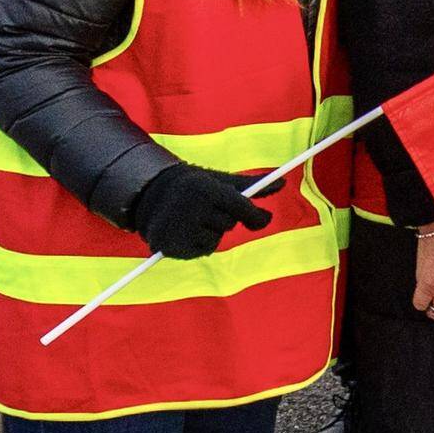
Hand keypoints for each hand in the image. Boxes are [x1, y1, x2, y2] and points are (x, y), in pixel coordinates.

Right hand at [133, 165, 277, 259]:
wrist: (151, 193)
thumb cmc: (195, 186)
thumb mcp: (221, 181)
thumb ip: (253, 184)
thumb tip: (283, 184)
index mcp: (206, 188)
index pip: (241, 207)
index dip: (254, 216)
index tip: (264, 219)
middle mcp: (192, 206)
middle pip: (229, 225)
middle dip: (223, 219)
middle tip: (207, 209)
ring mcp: (180, 227)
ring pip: (215, 240)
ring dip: (210, 233)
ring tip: (193, 219)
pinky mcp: (172, 245)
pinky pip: (201, 251)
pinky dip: (198, 246)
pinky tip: (185, 232)